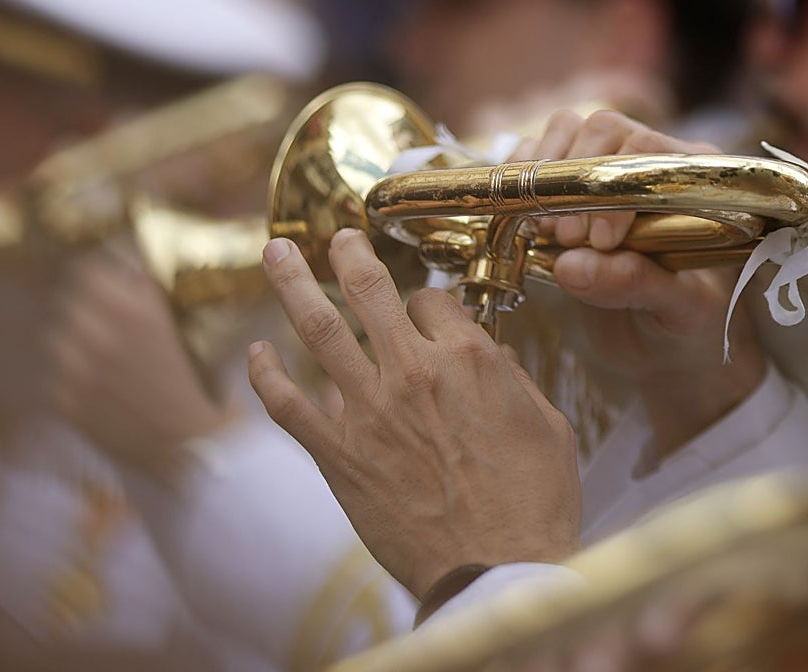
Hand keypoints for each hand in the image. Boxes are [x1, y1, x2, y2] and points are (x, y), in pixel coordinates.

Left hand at [44, 245, 233, 478]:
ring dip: (74, 341)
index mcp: (138, 312)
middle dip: (85, 306)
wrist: (191, 451)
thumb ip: (148, 299)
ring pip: (57, 337)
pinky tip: (98, 387)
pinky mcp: (64, 401)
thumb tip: (127, 271)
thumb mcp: (183, 331)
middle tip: (103, 318)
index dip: (94, 274)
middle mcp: (101, 334)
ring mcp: (76, 370)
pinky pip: (55, 374)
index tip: (104, 281)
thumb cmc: (198, 389)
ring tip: (98, 356)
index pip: (86, 271)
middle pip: (68, 300)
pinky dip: (71, 376)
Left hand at [249, 231, 581, 599]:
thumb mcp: (548, 427)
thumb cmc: (533, 503)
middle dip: (349, 254)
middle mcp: (414, 371)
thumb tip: (493, 358)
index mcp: (470, 359)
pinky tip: (258, 353)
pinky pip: (288, 404)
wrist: (498, 569)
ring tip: (275, 254)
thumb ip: (515, 382)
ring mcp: (369, 410)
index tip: (424, 313)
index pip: (432, 301)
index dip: (428, 303)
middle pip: (367, 289)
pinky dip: (266, 375)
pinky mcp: (339, 454)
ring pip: (318, 328)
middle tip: (337, 237)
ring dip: (291, 284)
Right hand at [513, 111, 766, 458]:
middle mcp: (652, 165)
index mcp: (696, 184)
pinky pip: (537, 159)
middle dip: (578, 181)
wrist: (662, 351)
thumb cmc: (686, 327)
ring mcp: (605, 173)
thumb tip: (572, 266)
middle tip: (569, 240)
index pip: (652, 154)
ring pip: (568, 131)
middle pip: (606, 131)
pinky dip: (521, 179)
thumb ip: (637, 285)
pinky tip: (524, 216)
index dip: (616, 189)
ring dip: (546, 174)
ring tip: (547, 232)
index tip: (602, 240)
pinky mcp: (567, 190)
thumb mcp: (678, 313)